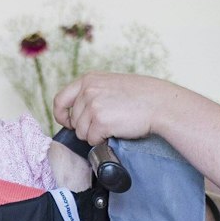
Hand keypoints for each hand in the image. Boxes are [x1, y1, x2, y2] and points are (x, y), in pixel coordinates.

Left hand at [53, 72, 184, 144]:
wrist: (159, 103)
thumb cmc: (141, 96)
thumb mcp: (111, 84)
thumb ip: (92, 92)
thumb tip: (76, 112)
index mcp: (88, 79)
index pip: (60, 100)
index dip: (62, 115)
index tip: (69, 122)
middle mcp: (87, 90)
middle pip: (74, 121)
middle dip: (87, 128)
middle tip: (108, 123)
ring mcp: (93, 105)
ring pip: (81, 133)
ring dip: (95, 135)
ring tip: (114, 125)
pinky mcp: (100, 121)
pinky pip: (92, 140)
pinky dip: (103, 141)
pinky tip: (117, 131)